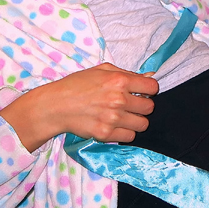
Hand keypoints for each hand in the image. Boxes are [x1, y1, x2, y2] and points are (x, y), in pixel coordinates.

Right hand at [5, 63, 159, 149]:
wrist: (56, 105)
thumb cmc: (77, 85)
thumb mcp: (101, 70)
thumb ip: (127, 73)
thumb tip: (150, 77)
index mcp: (119, 80)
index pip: (152, 87)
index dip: (149, 89)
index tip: (142, 92)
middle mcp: (119, 99)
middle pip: (149, 107)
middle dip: (143, 106)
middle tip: (131, 105)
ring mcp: (113, 118)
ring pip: (143, 124)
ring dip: (135, 121)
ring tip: (123, 117)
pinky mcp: (106, 134)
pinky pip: (130, 137)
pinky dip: (125, 133)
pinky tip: (115, 126)